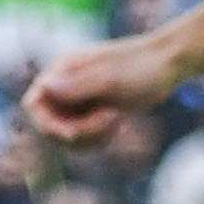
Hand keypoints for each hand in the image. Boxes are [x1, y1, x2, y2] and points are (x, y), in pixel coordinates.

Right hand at [21, 36, 177, 148]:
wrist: (169, 64)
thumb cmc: (142, 66)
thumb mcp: (111, 78)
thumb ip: (77, 84)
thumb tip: (44, 87)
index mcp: (63, 70)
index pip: (33, 104)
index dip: (47, 124)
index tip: (72, 134)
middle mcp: (65, 85)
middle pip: (50, 126)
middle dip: (78, 132)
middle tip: (109, 121)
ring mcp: (79, 100)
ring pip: (67, 136)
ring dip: (91, 137)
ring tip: (117, 120)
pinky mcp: (93, 111)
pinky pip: (84, 137)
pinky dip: (99, 139)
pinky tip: (120, 124)